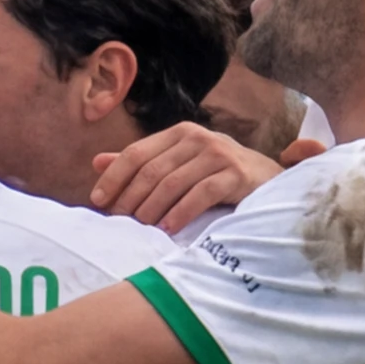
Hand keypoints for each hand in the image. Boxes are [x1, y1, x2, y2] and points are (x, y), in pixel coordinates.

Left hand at [91, 120, 280, 229]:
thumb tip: (96, 162)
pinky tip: (168, 229)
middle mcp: (197, 138)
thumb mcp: (179, 163)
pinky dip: (181, 213)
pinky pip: (200, 195)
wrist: (268, 179)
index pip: (136, 153)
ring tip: (142, 229)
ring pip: (173, 183)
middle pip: (152, 171)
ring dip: (152, 210)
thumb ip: (142, 163)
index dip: (114, 177)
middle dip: (131, 199)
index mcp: (178, 133)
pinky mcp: (236, 174)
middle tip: (120, 223)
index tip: (98, 201)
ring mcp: (218, 154)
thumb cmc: (218, 174)